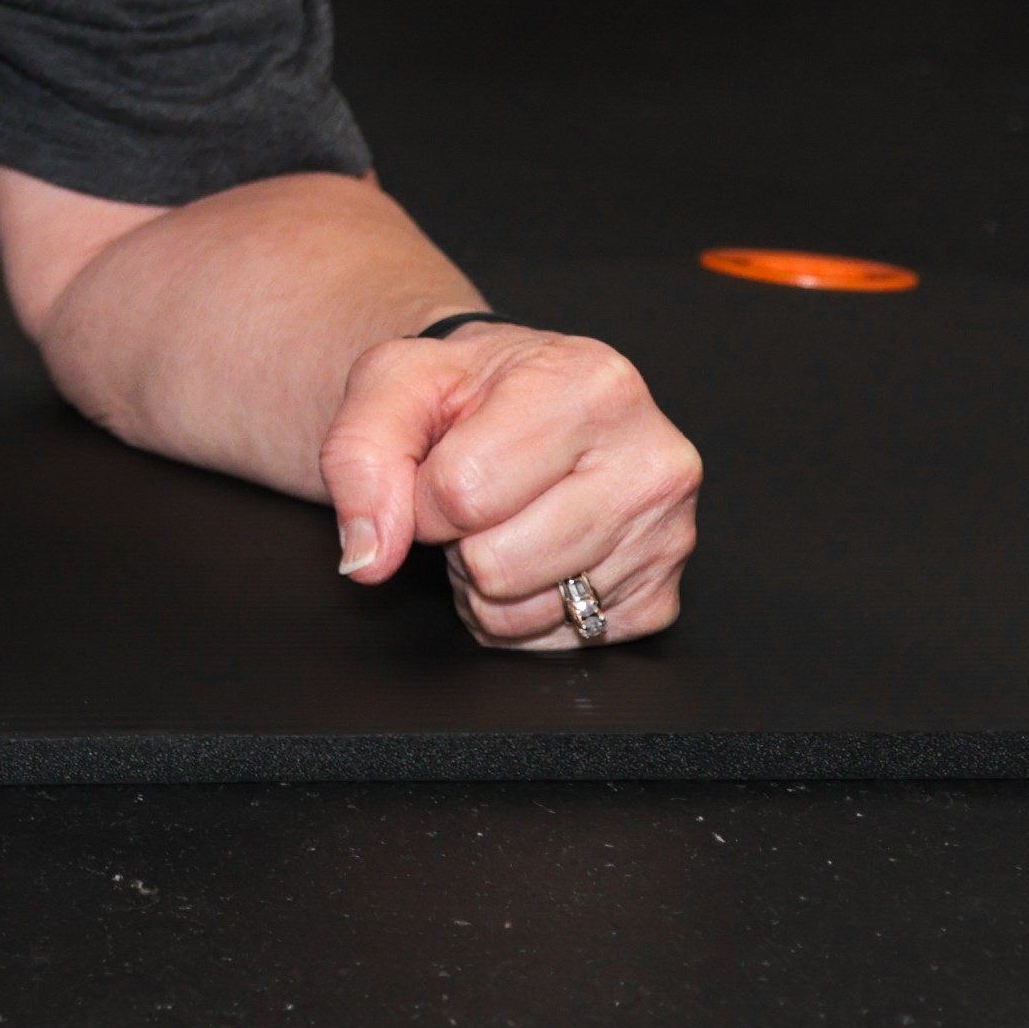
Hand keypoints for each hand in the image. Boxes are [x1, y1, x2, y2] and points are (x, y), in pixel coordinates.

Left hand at [324, 318, 700, 647]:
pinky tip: (536, 553)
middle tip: (476, 499)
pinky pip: (564, 643)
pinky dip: (529, 614)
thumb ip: (360, 457)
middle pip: (497, 563)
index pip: (464, 491)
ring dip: (487, 583)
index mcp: (590, 385)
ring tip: (504, 522)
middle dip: (457, 542)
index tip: (437, 467)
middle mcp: (650, 459)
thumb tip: (369, 557)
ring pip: (526, 612)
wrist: (521, 396)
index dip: (421, 496)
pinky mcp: (665, 595)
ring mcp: (668, 534)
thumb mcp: (393, 384)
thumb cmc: (466, 390)